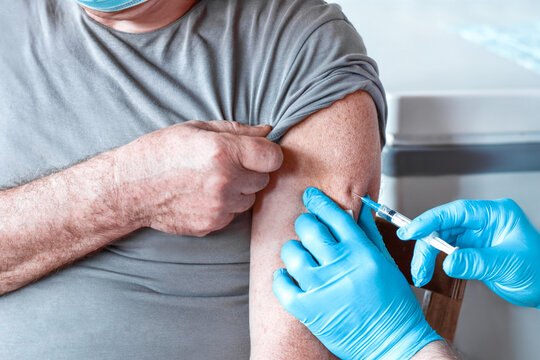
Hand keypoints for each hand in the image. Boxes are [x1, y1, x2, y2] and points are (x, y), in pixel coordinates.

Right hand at [114, 120, 282, 235]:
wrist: (129, 188)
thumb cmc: (159, 152)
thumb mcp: (196, 129)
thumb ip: (237, 130)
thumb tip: (266, 131)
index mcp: (223, 151)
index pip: (274, 157)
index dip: (268, 153)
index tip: (258, 152)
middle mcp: (225, 181)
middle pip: (264, 179)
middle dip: (252, 171)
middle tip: (229, 164)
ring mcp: (219, 206)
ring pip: (250, 199)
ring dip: (240, 190)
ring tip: (213, 180)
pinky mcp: (212, 225)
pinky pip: (234, 214)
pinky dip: (226, 206)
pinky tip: (203, 195)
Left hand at [273, 187, 441, 359]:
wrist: (394, 345)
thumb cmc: (394, 306)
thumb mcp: (387, 263)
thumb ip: (369, 233)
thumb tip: (360, 207)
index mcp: (362, 252)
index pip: (333, 215)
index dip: (318, 201)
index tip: (311, 196)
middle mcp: (341, 266)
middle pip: (308, 229)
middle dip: (305, 223)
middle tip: (307, 228)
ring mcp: (322, 288)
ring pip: (291, 253)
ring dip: (293, 250)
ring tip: (301, 256)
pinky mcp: (308, 310)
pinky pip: (281, 284)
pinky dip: (281, 277)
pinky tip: (289, 276)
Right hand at [398, 199, 539, 307]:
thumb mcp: (507, 264)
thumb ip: (475, 262)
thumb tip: (448, 262)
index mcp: (495, 214)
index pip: (456, 212)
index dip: (430, 220)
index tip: (412, 230)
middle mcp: (483, 222)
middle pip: (444, 226)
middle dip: (426, 244)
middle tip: (417, 263)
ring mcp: (477, 236)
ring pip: (442, 240)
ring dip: (428, 256)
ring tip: (421, 273)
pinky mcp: (472, 250)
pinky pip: (447, 252)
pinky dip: (435, 262)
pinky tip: (430, 271)